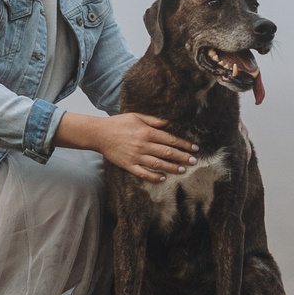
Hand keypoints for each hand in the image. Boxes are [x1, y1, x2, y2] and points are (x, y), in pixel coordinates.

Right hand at [58, 110, 194, 181]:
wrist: (99, 134)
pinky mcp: (128, 165)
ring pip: (158, 164)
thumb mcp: (136, 116)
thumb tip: (168, 123)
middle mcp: (143, 145)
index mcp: (147, 132)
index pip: (170, 139)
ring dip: (172, 167)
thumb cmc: (118, 123)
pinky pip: (143, 173)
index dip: (183, 144)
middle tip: (194, 161)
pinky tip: (162, 178)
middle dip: (182, 157)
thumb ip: (153, 120)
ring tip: (183, 170)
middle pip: (167, 152)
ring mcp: (136, 156)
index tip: (194, 148)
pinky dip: (154, 176)